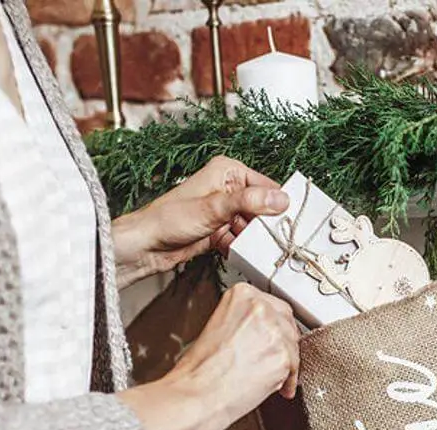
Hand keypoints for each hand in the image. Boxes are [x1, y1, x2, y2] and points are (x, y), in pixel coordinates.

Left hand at [111, 156, 288, 288]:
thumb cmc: (168, 220)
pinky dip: (241, 248)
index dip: (280, 205)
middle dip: (266, 226)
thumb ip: (249, 202)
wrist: (145, 247)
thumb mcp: (214, 208)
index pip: (268, 185)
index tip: (290, 223)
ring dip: (253, 239)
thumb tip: (281, 199)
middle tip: (271, 240)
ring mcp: (224, 211)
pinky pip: (242, 240)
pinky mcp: (220, 230)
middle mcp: (228, 188)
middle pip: (264, 208)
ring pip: (254, 227)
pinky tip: (233, 251)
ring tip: (248, 246)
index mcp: (228, 171)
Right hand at [119, 283, 300, 429]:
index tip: (272, 336)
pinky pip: (295, 368)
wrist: (199, 392)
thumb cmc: (200, 368)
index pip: (273, 305)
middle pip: (287, 323)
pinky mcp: (284, 356)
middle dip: (284, 342)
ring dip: (287, 362)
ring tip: (272, 376)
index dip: (275, 325)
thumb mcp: (218, 326)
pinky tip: (277, 386)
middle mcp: (260, 308)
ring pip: (293, 345)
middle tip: (275, 357)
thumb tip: (262, 331)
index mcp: (242, 295)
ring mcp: (274, 332)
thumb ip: (244, 321)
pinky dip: (288, 380)